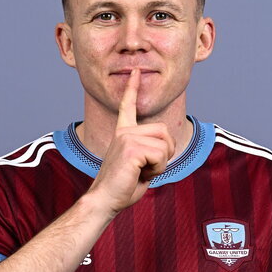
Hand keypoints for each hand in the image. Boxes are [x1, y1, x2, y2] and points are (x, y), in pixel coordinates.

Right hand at [86, 67, 175, 217]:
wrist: (105, 200)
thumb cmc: (121, 188)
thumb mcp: (139, 166)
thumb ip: (149, 152)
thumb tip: (164, 147)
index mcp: (123, 134)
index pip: (128, 106)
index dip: (132, 88)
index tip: (135, 71)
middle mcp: (124, 132)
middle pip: (164, 131)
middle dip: (166, 153)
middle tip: (149, 168)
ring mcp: (127, 138)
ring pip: (165, 145)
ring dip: (161, 164)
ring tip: (142, 172)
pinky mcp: (131, 148)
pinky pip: (161, 156)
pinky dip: (157, 170)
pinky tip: (141, 175)